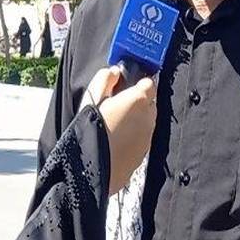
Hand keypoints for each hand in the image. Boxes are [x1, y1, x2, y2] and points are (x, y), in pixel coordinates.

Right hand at [87, 67, 157, 193]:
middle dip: (137, 103)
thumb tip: (114, 72)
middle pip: (149, 103)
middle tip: (116, 108)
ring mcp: (147, 137)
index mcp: (138, 100)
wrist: (90, 167)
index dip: (137, 84)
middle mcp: (148, 118)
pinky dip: (133, 138)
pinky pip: (141, 139)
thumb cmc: (89, 129)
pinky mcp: (143, 154)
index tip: (124, 88)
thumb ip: (105, 78)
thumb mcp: (92, 97)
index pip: (149, 83)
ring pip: (146, 122)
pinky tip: (115, 142)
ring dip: (135, 121)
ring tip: (113, 127)